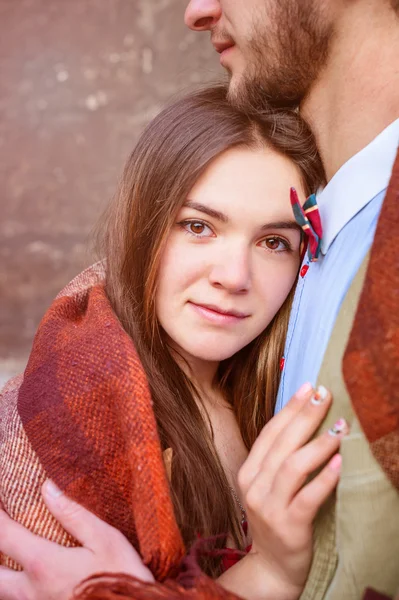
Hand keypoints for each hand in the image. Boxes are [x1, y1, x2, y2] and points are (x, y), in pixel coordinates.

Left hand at [0, 480, 153, 599]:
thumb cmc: (122, 578)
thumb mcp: (105, 540)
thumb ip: (73, 514)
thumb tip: (47, 488)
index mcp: (43, 565)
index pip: (4, 535)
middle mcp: (31, 590)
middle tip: (3, 531)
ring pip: (3, 593)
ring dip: (2, 572)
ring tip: (10, 555)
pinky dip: (14, 589)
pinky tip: (30, 579)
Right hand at [237, 383, 346, 599]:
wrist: (272, 566)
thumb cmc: (276, 517)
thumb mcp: (269, 485)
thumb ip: (280, 456)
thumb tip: (303, 418)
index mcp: (248, 471)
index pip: (270, 432)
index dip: (289, 408)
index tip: (308, 387)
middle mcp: (254, 486)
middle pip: (282, 444)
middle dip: (305, 416)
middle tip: (325, 395)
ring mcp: (269, 507)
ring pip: (293, 467)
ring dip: (318, 445)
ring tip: (339, 428)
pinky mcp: (288, 526)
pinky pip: (307, 497)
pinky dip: (324, 478)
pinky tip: (339, 462)